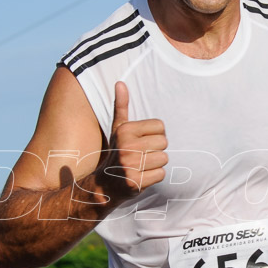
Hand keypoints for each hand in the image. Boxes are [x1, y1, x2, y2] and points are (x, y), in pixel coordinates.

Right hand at [96, 81, 167, 201]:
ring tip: (141, 166)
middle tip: (142, 156)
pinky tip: (141, 176)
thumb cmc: (116, 152)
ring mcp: (130, 164)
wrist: (103, 184)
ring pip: (164, 159)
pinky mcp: (134, 181)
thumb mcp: (117, 129)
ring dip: (155, 164)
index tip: (141, 142)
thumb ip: (121, 106)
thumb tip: (120, 83)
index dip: (154, 135)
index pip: (160, 126)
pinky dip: (153, 177)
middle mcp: (126, 146)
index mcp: (125, 130)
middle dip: (156, 150)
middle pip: (164, 142)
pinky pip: (160, 174)